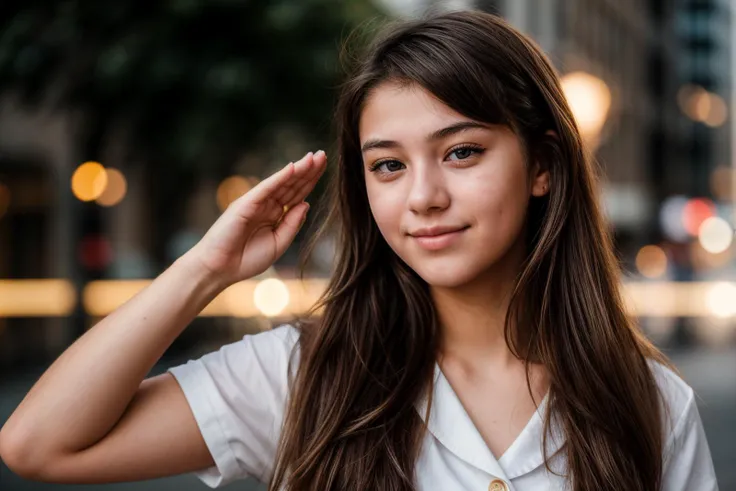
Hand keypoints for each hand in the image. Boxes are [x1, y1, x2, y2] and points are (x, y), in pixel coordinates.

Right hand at [187, 150, 326, 286]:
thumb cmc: (246, 259)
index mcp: (275, 215)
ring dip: (298, 169)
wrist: (220, 269)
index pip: (296, 194)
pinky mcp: (245, 204)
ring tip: (313, 157)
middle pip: (292, 185)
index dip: (310, 181)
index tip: (324, 166)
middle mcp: (266, 205)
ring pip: (281, 183)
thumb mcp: (279, 243)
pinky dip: (279, 178)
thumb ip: (292, 224)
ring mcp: (256, 202)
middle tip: (323, 154)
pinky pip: (265, 189)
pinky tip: (293, 168)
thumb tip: (306, 203)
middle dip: (308, 170)